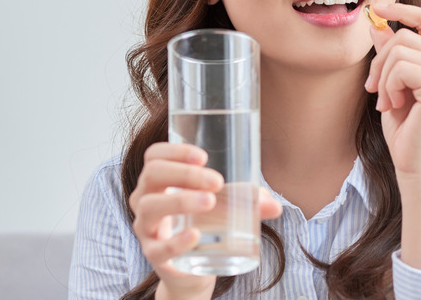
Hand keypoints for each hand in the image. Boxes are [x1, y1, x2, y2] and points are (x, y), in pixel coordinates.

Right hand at [128, 142, 282, 298]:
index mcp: (159, 181)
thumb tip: (275, 205)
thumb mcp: (225, 207)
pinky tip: (195, 235)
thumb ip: (248, 201)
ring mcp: (146, 229)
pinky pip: (158, 248)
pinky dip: (177, 241)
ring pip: (150, 207)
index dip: (174, 151)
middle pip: (152, 175)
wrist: (193, 270)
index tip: (204, 156)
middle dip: (184, 173)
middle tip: (216, 181)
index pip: (154, 156)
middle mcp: (145, 200)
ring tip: (210, 202)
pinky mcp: (154, 256)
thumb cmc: (205, 225)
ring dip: (181, 200)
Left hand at [363, 3, 420, 180]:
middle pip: (404, 35)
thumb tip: (377, 26)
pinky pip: (400, 67)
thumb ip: (391, 56)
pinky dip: (388, 86)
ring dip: (382, 77)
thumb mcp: (394, 85)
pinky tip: (393, 106)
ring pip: (399, 50)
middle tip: (372, 89)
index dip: (401, 10)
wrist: (417, 166)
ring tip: (386, 102)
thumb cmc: (407, 132)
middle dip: (379, 61)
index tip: (376, 10)